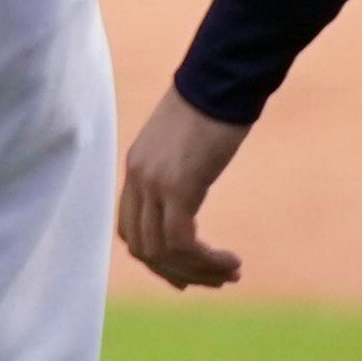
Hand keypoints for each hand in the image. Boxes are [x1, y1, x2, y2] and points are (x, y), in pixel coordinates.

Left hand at [117, 86, 252, 288]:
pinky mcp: (178, 186)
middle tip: (214, 280)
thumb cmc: (214, 104)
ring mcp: (154, 183)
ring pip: (163, 251)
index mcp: (136, 168)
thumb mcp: (186, 141)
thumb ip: (179, 166)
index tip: (186, 273)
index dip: (155, 259)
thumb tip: (191, 186)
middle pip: (142, 248)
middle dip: (178, 273)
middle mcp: (138, 178)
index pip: (130, 229)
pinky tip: (230, 261)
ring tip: (230, 273)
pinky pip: (182, 242)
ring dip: (198, 271)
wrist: (222, 80)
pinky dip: (205, 261)